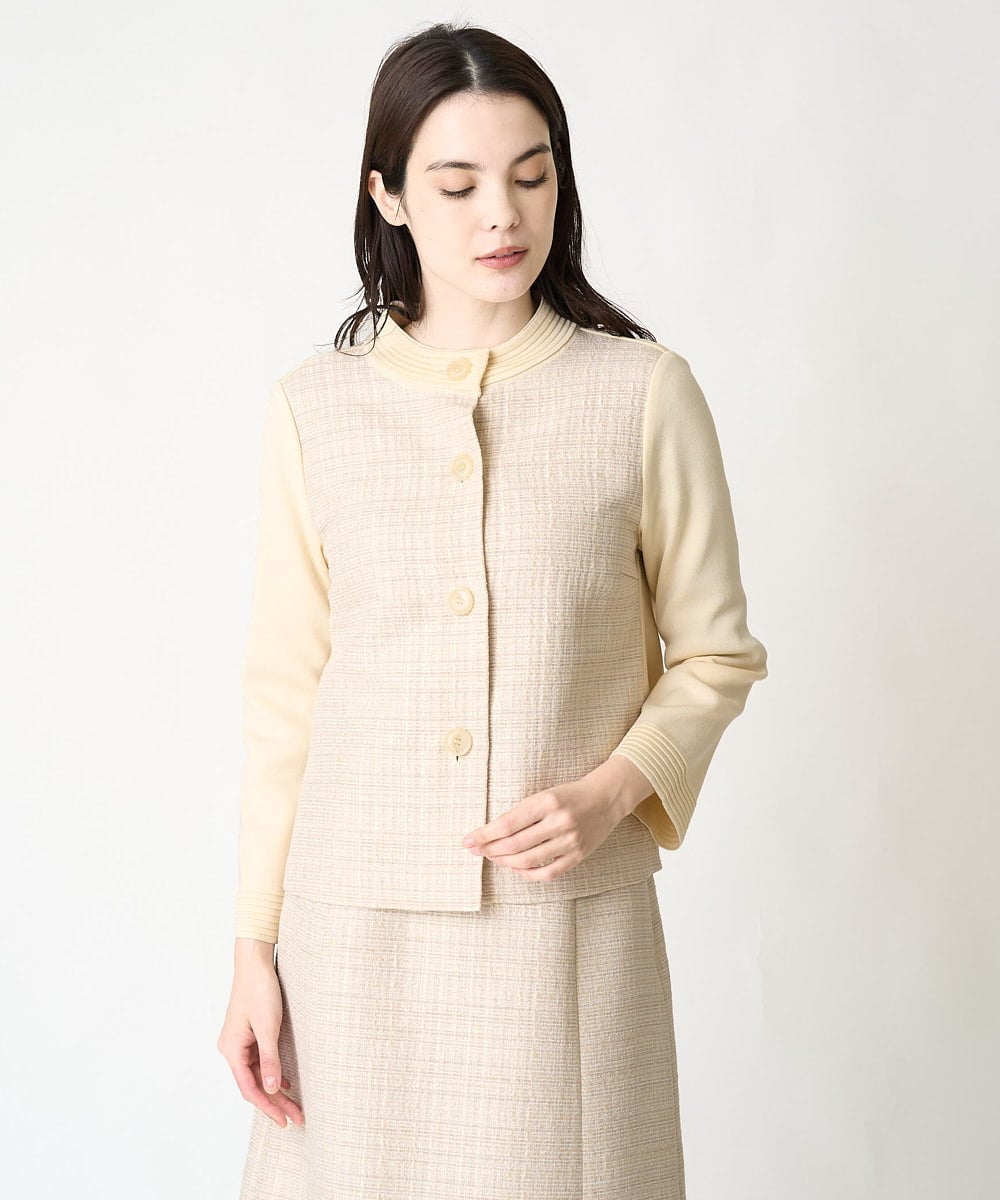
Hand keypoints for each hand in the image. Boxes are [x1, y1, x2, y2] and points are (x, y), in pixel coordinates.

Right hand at [217, 941, 303, 1127]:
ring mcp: (239, 1041)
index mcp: (232, 1049)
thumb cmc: (259, 990)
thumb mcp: (268, 1027)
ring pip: (257, 1073)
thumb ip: (270, 1059)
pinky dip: (271, 1072)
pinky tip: (284, 1081)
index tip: (284, 1120)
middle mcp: (231, 1049)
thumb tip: (272, 1089)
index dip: (267, 1106)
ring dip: (274, 1088)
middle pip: (254, 1083)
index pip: (249, 1088)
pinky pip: (258, 1060)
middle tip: (296, 1118)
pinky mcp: (248, 1033)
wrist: (254, 963)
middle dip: (275, 1101)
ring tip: (293, 1105)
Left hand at [460, 759, 640, 880]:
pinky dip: (528, 874)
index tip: (468, 840)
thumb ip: (522, 813)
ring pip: (528, 861)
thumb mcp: (544, 795)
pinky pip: (548, 873)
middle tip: (476, 850)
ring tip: (494, 857)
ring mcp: (570, 841)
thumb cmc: (569, 795)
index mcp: (547, 801)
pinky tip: (516, 869)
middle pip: (515, 844)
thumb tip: (491, 833)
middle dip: (490, 849)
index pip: (508, 823)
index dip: (484, 835)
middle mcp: (559, 821)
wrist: (606, 798)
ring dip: (505, 862)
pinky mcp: (578, 856)